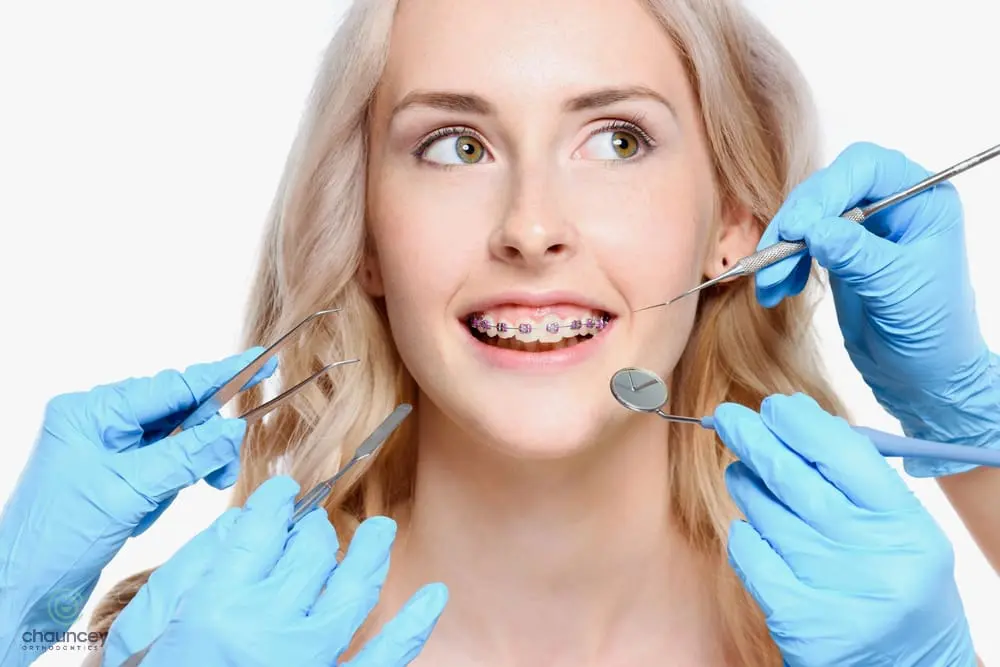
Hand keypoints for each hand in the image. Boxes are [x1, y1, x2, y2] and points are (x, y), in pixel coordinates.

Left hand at [0, 349, 273, 659]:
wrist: (23, 591)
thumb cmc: (56, 539)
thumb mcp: (130, 492)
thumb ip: (187, 456)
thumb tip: (233, 430)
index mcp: (92, 412)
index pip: (171, 386)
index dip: (220, 376)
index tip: (260, 361)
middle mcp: (99, 424)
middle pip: (178, 414)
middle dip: (204, 443)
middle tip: (224, 472)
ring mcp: (106, 451)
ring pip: (175, 444)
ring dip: (183, 474)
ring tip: (164, 504)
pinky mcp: (114, 478)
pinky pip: (163, 469)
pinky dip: (166, 490)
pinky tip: (144, 514)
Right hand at [139, 476, 447, 666]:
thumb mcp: (146, 627)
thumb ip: (193, 569)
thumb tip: (244, 523)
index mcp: (217, 606)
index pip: (263, 530)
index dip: (276, 502)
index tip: (283, 493)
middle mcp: (267, 629)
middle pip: (310, 553)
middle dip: (312, 530)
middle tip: (310, 526)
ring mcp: (306, 662)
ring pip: (352, 590)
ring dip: (369, 554)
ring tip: (379, 531)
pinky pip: (384, 658)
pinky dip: (413, 626)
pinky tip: (434, 595)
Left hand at [715, 393, 975, 665]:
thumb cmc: (895, 581)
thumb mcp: (898, 529)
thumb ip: (854, 478)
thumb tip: (794, 415)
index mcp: (908, 529)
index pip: (846, 457)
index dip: (802, 425)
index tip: (773, 406)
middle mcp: (877, 562)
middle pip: (797, 483)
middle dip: (755, 443)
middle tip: (728, 419)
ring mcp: (837, 595)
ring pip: (767, 516)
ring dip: (747, 487)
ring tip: (742, 474)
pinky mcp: (800, 623)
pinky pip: (752, 556)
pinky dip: (744, 536)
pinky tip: (750, 527)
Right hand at [754, 141, 999, 475]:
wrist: (926, 381)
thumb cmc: (933, 334)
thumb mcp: (897, 290)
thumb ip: (857, 255)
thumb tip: (813, 229)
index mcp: (923, 201)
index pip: (865, 168)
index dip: (825, 191)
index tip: (796, 229)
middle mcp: (893, 206)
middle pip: (828, 189)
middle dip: (794, 224)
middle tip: (770, 259)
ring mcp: (865, 231)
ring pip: (809, 217)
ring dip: (781, 248)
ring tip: (768, 285)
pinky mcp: (842, 255)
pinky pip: (802, 245)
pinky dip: (783, 265)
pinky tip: (776, 290)